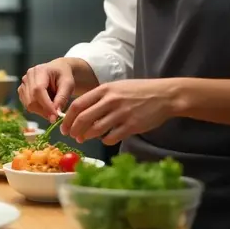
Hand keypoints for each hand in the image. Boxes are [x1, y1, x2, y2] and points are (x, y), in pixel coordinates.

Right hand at [18, 58, 76, 120]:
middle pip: (32, 99)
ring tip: (51, 109)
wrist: (58, 72)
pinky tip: (45, 106)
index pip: (38, 90)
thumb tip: (56, 112)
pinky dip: (36, 109)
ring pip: (28, 104)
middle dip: (44, 111)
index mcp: (40, 70)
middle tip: (55, 117)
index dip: (46, 105)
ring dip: (40, 111)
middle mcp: (28, 76)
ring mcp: (23, 83)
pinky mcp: (22, 90)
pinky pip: (26, 105)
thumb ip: (62, 98)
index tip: (55, 116)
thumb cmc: (64, 77)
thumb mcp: (68, 85)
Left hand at [60, 79, 177, 144]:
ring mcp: (121, 114)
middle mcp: (111, 101)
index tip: (64, 127)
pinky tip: (106, 139)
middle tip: (72, 136)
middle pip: (83, 119)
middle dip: (74, 130)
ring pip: (95, 130)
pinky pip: (111, 137)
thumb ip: (99, 97)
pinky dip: (105, 141)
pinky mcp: (132, 126)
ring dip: (87, 137)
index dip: (67, 119)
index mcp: (104, 90)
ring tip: (85, 138)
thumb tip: (79, 111)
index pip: (77, 105)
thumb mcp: (116, 87)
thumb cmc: (138, 91)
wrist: (165, 95)